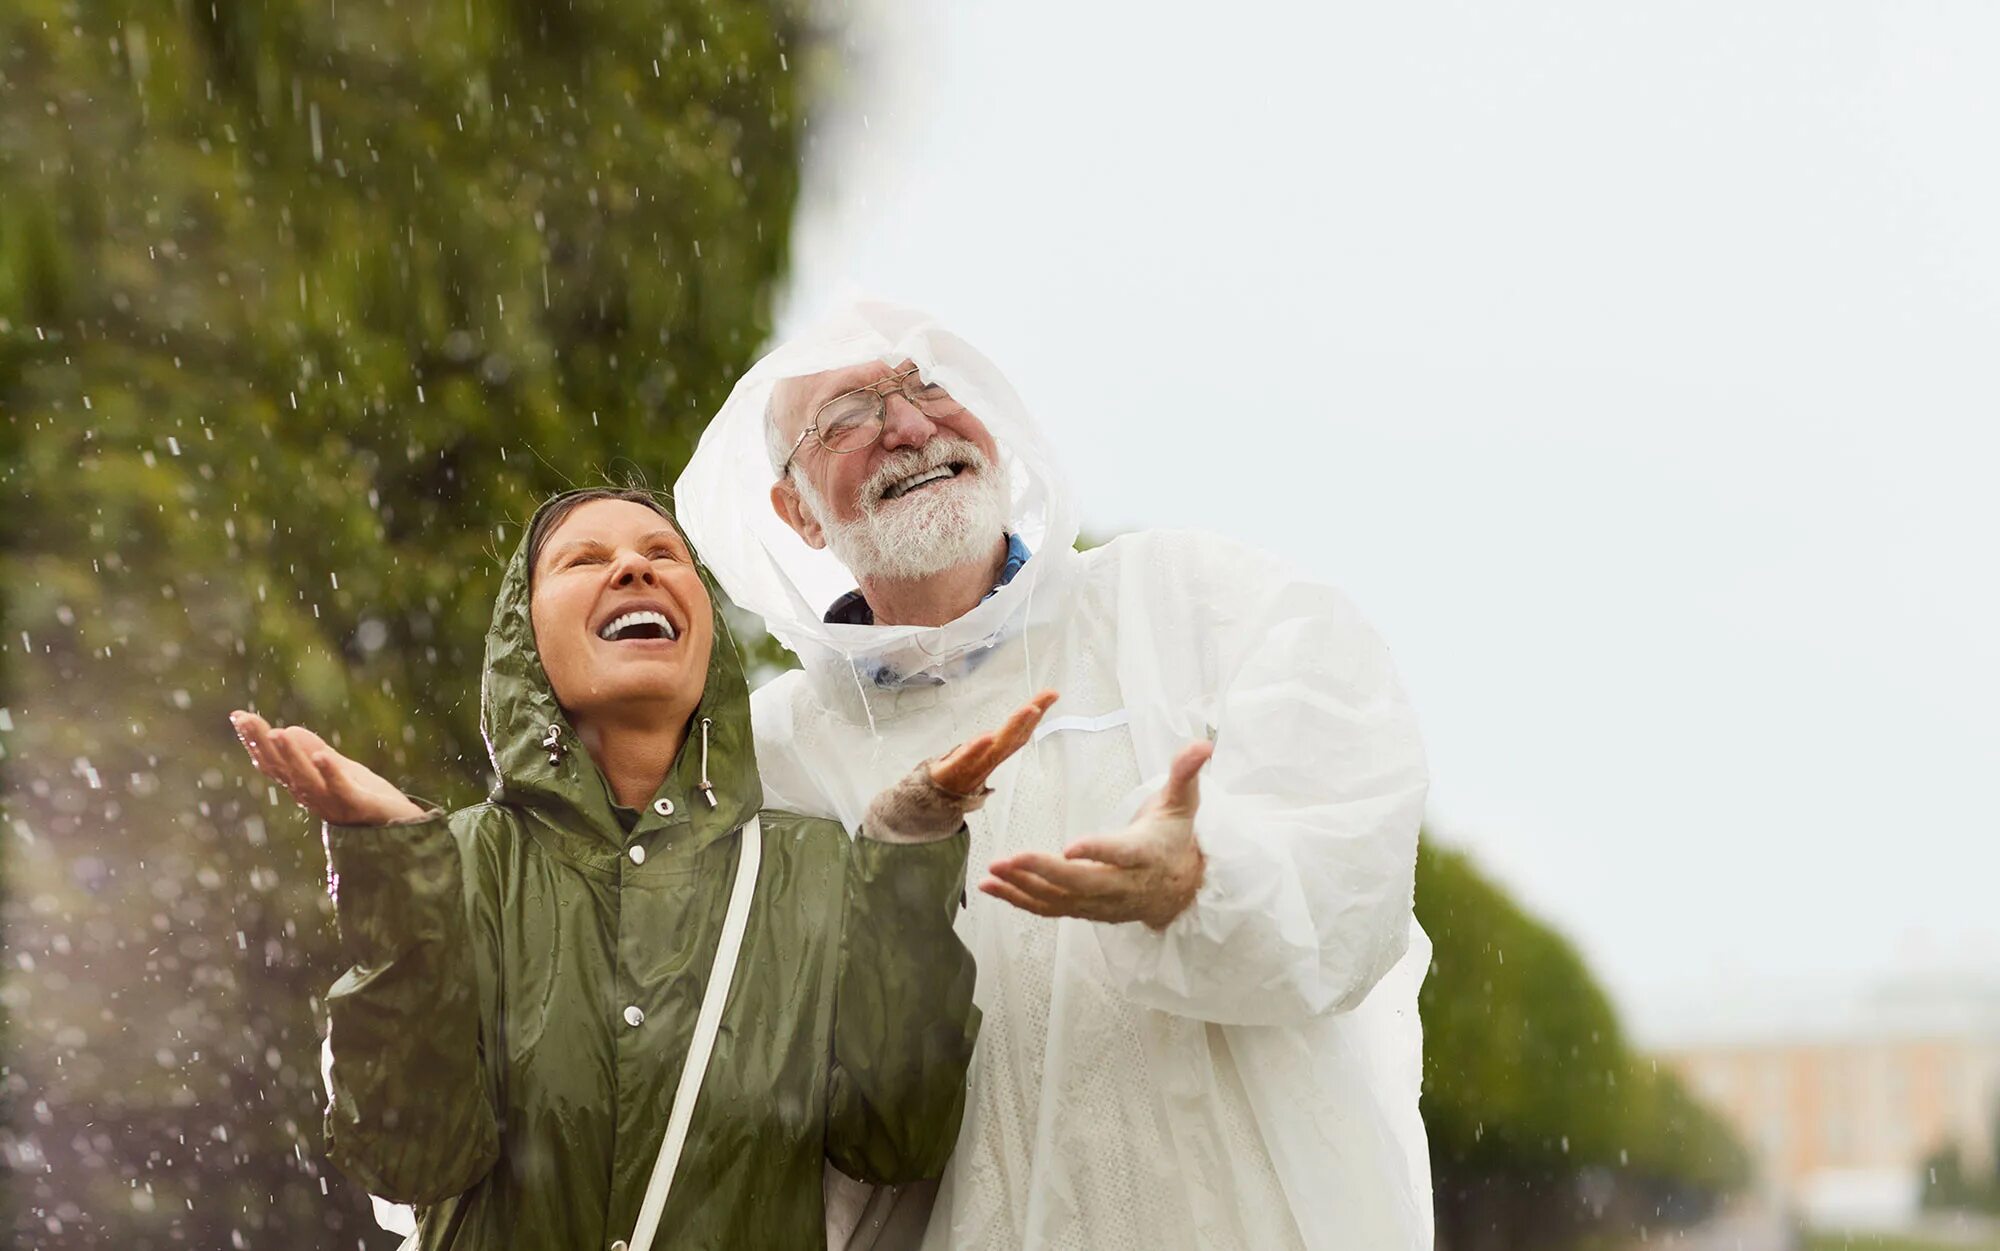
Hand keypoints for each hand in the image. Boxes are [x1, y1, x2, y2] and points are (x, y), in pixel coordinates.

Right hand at [230, 710, 428, 826]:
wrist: (403, 828)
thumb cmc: (368, 798)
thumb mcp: (341, 769)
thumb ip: (315, 752)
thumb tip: (286, 729)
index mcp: (306, 787)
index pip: (273, 764)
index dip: (254, 742)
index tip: (238, 716)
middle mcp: (313, 797)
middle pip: (282, 770)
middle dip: (262, 744)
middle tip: (245, 719)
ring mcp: (334, 803)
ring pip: (306, 780)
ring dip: (291, 756)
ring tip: (278, 733)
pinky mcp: (358, 805)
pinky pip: (341, 789)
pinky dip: (330, 773)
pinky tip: (322, 755)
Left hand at [928, 690, 1058, 795]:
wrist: (932, 800)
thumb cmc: (957, 776)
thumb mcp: (976, 754)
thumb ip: (988, 741)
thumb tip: (996, 730)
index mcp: (995, 753)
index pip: (1020, 732)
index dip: (1036, 715)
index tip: (1051, 695)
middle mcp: (988, 760)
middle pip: (1013, 738)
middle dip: (1029, 719)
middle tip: (1042, 702)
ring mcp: (972, 767)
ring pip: (997, 747)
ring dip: (1014, 727)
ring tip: (1028, 709)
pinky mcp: (951, 771)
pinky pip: (966, 760)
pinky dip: (977, 749)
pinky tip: (988, 737)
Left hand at [980, 740, 1211, 930]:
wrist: (1180, 890)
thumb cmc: (1173, 837)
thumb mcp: (1183, 803)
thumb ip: (1185, 773)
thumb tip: (1203, 744)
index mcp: (1143, 854)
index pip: (1119, 855)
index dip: (1097, 852)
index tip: (1071, 846)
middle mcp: (1121, 884)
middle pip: (1082, 882)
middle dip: (1045, 872)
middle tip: (1011, 858)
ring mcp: (1101, 902)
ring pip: (1060, 899)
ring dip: (1023, 887)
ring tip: (993, 871)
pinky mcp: (1085, 910)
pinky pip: (1049, 909)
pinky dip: (1018, 900)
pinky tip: (990, 888)